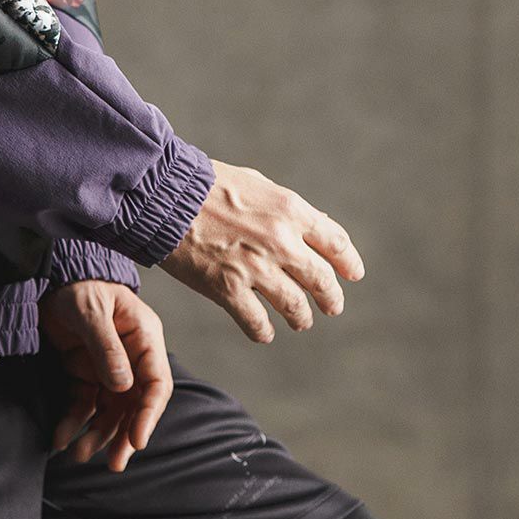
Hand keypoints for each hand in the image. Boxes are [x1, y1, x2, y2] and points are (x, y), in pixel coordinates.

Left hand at [38, 280, 173, 472]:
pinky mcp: (85, 375)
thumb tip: (122, 386)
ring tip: (79, 454)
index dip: (148, 414)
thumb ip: (106, 347)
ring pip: (109, 412)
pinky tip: (61, 438)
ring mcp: (108, 369)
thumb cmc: (77, 284)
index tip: (136, 440)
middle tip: (114, 463)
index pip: (156, 384)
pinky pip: (83, 405)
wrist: (48, 277)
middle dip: (124, 436)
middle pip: (134, 406)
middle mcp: (131, 359)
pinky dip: (73, 423)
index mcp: (144, 339)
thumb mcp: (90, 310)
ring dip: (96, 436)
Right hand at [159, 159, 364, 343]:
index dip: (348, 262)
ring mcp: (255, 269)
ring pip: (294, 307)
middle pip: (321, 280)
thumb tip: (317, 227)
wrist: (166, 196)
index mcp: (290, 210)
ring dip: (300, 318)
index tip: (353, 275)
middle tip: (332, 307)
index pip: (335, 242)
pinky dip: (263, 331)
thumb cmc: (208, 186)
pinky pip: (256, 323)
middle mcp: (279, 241)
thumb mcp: (258, 185)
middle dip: (331, 298)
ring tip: (300, 322)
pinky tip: (264, 332)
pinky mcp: (228, 291)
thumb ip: (288, 210)